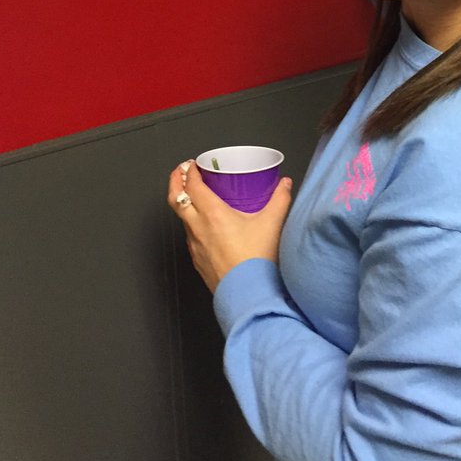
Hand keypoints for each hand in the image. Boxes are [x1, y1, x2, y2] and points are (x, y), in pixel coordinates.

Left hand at [167, 160, 293, 293]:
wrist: (249, 296)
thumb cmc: (257, 261)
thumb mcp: (272, 224)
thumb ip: (280, 200)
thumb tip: (284, 184)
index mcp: (213, 214)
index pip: (193, 186)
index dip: (190, 172)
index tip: (193, 164)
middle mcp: (198, 228)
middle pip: (176, 199)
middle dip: (176, 182)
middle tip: (181, 172)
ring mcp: (195, 246)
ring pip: (182, 219)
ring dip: (183, 204)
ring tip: (194, 197)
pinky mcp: (198, 262)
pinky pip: (190, 237)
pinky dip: (191, 225)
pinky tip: (204, 227)